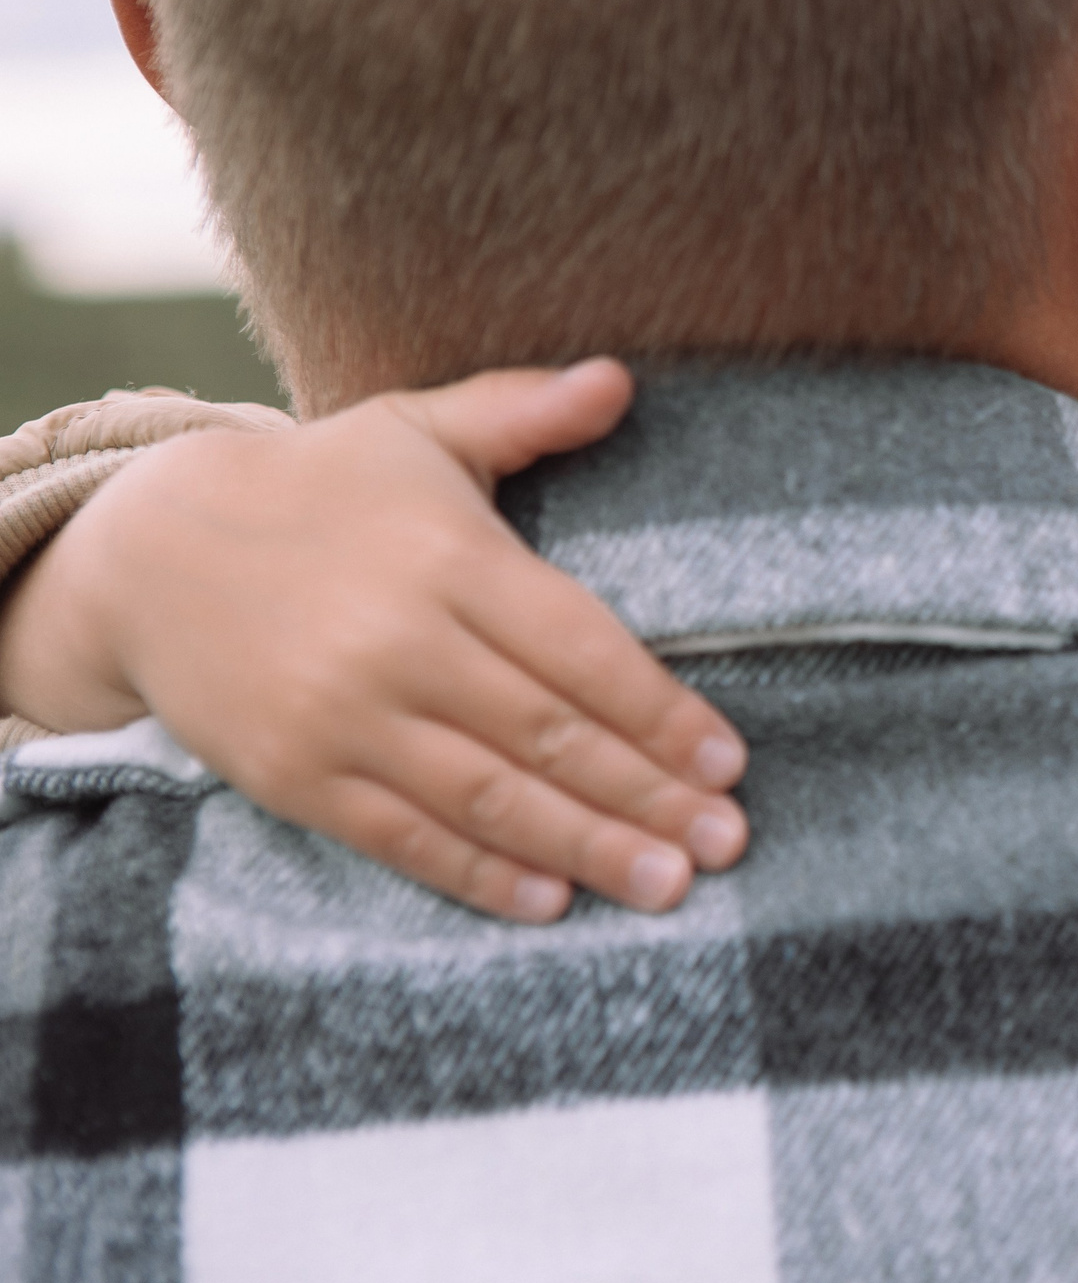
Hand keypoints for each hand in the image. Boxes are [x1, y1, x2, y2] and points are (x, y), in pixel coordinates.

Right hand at [0, 360, 748, 921]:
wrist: (144, 553)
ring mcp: (343, 716)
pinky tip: (551, 902)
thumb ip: (523, 410)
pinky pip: (402, 838)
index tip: (729, 761)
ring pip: (488, 797)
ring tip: (667, 885)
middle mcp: (400, 641)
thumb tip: (621, 379)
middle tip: (726, 842)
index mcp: (449, 556)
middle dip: (646, 795)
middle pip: (548, 733)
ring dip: (585, 848)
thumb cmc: (318, 488)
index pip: (581, 647)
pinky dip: (479, 875)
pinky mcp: (294, 776)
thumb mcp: (417, 430)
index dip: (660, 710)